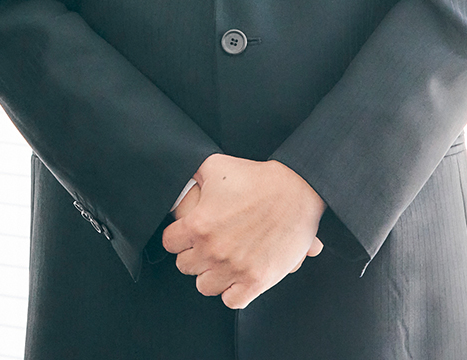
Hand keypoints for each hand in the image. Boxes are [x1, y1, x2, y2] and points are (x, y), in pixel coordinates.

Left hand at [161, 153, 324, 308]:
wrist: (296, 190)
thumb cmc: (255, 177)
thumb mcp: (215, 166)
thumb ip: (191, 173)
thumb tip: (178, 173)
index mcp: (198, 225)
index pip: (170, 244)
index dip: (178, 238)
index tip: (187, 235)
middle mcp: (213, 250)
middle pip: (186, 267)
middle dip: (194, 256)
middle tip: (208, 246)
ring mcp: (235, 268)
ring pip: (206, 286)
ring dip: (212, 275)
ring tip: (221, 263)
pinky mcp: (257, 280)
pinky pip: (233, 301)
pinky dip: (233, 292)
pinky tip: (237, 277)